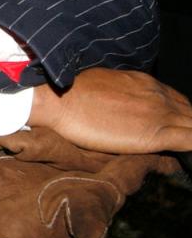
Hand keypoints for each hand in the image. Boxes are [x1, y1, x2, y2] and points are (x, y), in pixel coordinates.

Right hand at [29, 68, 191, 154]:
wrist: (59, 100)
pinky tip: (185, 155)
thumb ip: (126, 93)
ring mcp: (159, 113)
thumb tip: (127, 105)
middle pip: (190, 113)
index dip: (178, 115)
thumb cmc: (73, 92)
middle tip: (178, 139)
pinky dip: (191, 147)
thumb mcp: (106, 84)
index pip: (177, 100)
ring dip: (190, 135)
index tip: (171, 127)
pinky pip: (191, 141)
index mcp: (146, 82)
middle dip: (189, 125)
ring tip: (180, 144)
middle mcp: (158, 94)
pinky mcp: (156, 134)